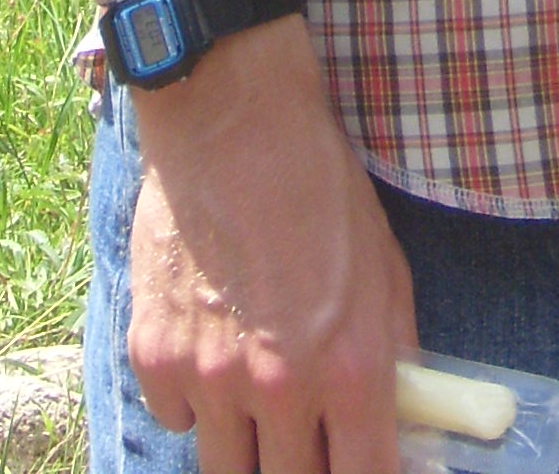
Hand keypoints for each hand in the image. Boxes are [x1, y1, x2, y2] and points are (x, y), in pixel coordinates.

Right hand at [126, 12, 419, 472]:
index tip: (361, 467)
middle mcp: (279, 388)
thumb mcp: (385, 267)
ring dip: (248, 445)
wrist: (233, 120)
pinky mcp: (155, 358)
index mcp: (350, 368)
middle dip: (304, 464)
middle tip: (306, 433)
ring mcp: (210, 379)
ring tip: (258, 400)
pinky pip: (178, 419)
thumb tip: (404, 423)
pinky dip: (195, 402)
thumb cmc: (319, 185)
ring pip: (228, 469)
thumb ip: (396, 356)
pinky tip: (211, 352)